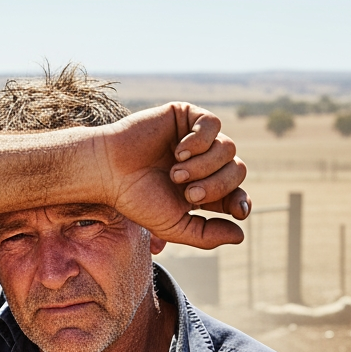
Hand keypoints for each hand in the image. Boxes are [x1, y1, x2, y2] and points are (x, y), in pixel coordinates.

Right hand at [96, 102, 248, 248]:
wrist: (109, 171)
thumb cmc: (137, 199)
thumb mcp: (174, 226)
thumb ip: (207, 236)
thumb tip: (241, 236)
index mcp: (204, 188)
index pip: (237, 193)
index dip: (241, 202)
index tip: (237, 211)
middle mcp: (204, 162)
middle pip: (237, 171)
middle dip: (217, 186)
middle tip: (188, 193)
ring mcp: (196, 138)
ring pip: (228, 149)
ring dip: (204, 166)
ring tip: (175, 172)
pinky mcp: (186, 115)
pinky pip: (212, 124)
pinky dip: (200, 140)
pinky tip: (178, 150)